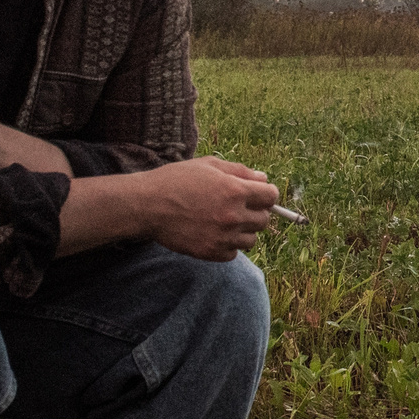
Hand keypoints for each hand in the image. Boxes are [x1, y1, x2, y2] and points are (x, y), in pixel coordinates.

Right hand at [135, 157, 280, 258]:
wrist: (147, 205)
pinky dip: (228, 246)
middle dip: (255, 212)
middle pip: (264, 220)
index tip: (257, 194)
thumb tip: (263, 179)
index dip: (266, 194)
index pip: (271, 196)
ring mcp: (223, 237)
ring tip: (224, 221)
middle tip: (238, 207)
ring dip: (243, 231)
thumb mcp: (208, 165)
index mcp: (235, 190)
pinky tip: (214, 234)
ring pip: (252, 239)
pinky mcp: (211, 253)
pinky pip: (234, 253)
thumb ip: (240, 171)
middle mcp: (233, 216)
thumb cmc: (176, 180)